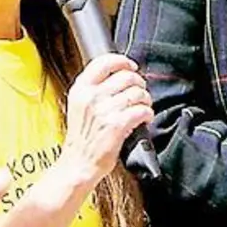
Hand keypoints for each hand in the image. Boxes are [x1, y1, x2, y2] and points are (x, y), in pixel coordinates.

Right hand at [60, 55, 152, 188]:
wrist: (78, 164)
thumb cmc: (81, 139)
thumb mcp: (79, 106)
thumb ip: (94, 89)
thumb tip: (118, 75)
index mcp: (80, 90)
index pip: (103, 62)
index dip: (122, 61)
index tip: (131, 66)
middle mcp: (91, 97)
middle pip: (126, 76)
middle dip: (139, 82)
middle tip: (140, 92)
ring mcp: (104, 111)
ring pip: (137, 92)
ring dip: (145, 99)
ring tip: (143, 106)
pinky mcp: (117, 125)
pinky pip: (141, 110)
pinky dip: (148, 112)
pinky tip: (145, 118)